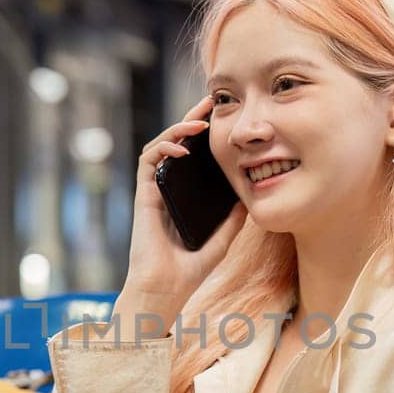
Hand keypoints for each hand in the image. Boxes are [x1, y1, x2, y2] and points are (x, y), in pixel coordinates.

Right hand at [121, 94, 247, 321]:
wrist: (165, 290)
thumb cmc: (188, 272)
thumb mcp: (221, 241)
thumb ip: (232, 220)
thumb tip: (249, 196)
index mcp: (182, 197)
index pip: (192, 156)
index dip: (204, 134)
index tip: (222, 117)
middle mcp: (166, 189)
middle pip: (177, 144)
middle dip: (192, 120)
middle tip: (211, 102)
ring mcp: (153, 191)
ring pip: (160, 146)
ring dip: (177, 130)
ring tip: (198, 123)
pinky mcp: (143, 196)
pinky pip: (148, 162)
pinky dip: (163, 149)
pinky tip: (182, 148)